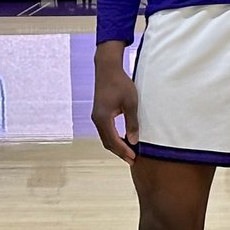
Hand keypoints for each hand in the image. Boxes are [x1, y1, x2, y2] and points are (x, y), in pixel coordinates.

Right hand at [92, 42, 138, 162]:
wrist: (108, 69)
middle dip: (119, 151)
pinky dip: (114, 138)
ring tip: (129, 152)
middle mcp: (97, 120)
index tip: (133, 158)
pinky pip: (106, 131)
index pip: (113, 140)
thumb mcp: (130, 102)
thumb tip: (133, 140)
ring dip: (116, 146)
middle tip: (132, 159)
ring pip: (105, 137)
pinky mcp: (99, 113)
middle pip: (107, 142)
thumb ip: (132, 122)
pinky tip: (123, 139)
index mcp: (103, 118)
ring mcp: (96, 117)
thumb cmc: (120, 83)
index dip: (123, 150)